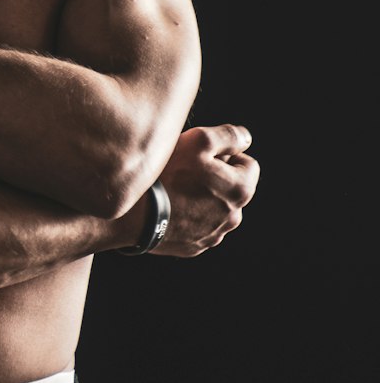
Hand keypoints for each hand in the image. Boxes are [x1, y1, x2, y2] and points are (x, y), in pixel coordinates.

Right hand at [152, 123, 260, 256]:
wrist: (133, 215)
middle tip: (186, 169)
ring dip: (202, 196)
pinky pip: (197, 225)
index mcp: (240, 190)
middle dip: (215, 177)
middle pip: (231, 187)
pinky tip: (169, 206)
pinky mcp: (194, 246)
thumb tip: (244, 138)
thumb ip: (228, 136)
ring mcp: (213, 234)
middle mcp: (233, 217)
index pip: (248, 164)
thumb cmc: (166, 176)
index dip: (226, 154)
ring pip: (215, 207)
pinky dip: (188, 214)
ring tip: (174, 189)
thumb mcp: (198, 140)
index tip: (203, 155)